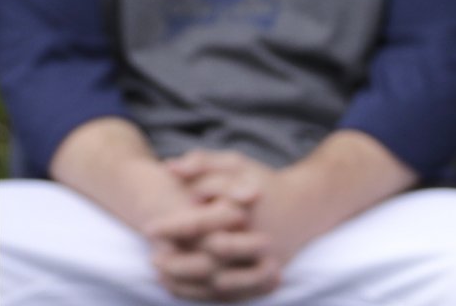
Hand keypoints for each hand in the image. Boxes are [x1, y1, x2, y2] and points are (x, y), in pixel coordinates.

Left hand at [149, 150, 318, 300]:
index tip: (149, 228)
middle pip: (208, 260)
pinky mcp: (267, 278)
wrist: (307, 206)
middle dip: (178, 263)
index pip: (200, 222)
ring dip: (190, 284)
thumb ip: (202, 162)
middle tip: (153, 260)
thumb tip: (170, 167)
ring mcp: (263, 264)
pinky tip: (186, 289)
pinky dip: (209, 294)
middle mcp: (255, 241)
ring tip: (162, 278)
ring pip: (221, 284)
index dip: (171, 227)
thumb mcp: (235, 163)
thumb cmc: (264, 180)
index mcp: (243, 211)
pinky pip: (235, 294)